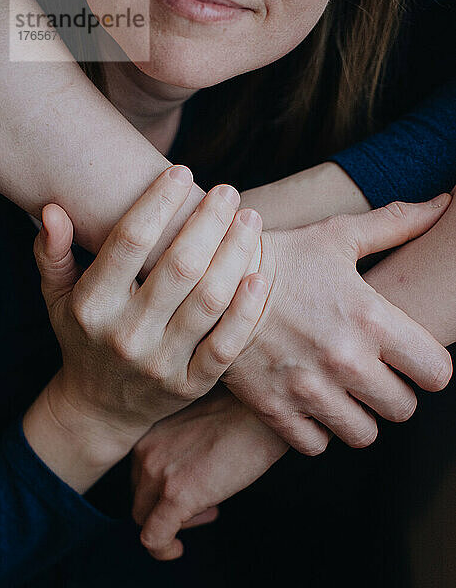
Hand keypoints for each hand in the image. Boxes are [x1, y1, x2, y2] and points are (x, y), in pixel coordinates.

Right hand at [31, 166, 267, 457]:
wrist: (100, 407)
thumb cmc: (83, 339)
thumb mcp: (56, 298)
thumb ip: (52, 254)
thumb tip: (53, 209)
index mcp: (92, 306)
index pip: (128, 242)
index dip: (158, 201)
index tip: (182, 171)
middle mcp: (126, 335)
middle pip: (180, 266)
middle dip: (210, 220)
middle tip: (228, 192)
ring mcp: (161, 364)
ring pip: (210, 300)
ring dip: (236, 253)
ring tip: (250, 220)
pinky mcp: (190, 385)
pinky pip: (226, 345)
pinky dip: (247, 310)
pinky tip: (260, 275)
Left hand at [131, 388, 287, 560]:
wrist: (261, 413)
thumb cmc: (241, 413)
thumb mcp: (198, 420)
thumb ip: (180, 441)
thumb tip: (185, 467)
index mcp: (151, 430)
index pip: (138, 472)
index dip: (162, 485)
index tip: (191, 485)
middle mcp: (146, 450)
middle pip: (139, 494)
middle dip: (166, 504)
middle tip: (204, 501)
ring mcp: (158, 473)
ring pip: (143, 516)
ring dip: (173, 521)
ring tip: (209, 508)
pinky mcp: (176, 496)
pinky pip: (154, 538)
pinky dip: (162, 549)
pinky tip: (177, 549)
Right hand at [224, 196, 452, 453]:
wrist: (214, 279)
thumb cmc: (282, 257)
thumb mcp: (337, 236)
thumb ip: (396, 224)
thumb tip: (443, 203)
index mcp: (370, 318)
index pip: (436, 372)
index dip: (428, 366)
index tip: (410, 358)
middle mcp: (344, 359)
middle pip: (402, 408)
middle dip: (393, 391)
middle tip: (372, 372)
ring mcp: (307, 389)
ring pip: (364, 434)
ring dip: (358, 415)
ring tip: (342, 390)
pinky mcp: (274, 408)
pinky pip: (316, 444)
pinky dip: (318, 429)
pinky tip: (311, 402)